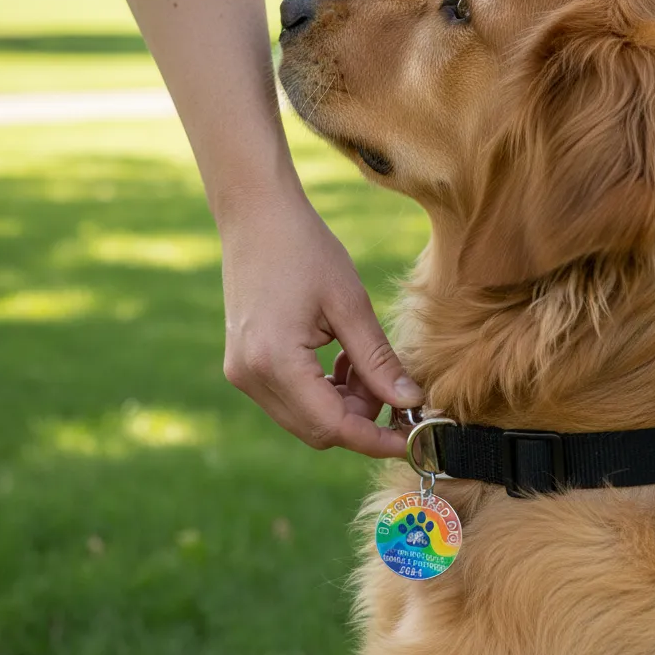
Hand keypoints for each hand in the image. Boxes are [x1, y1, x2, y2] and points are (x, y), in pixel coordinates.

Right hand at [220, 190, 423, 456]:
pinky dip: (322, 391)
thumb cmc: (304, 248)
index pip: (332, 426)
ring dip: (343, 403)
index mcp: (274, 362)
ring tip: (363, 359)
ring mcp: (242, 373)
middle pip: (318, 429)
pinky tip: (339, 357)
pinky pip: (290, 399)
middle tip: (391, 381)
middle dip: (361, 417)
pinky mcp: (244, 366)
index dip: (376, 438)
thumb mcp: (350, 303)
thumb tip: (409, 403)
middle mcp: (250, 377)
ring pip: (305, 418)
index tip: (413, 435)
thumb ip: (378, 360)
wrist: (255, 215)